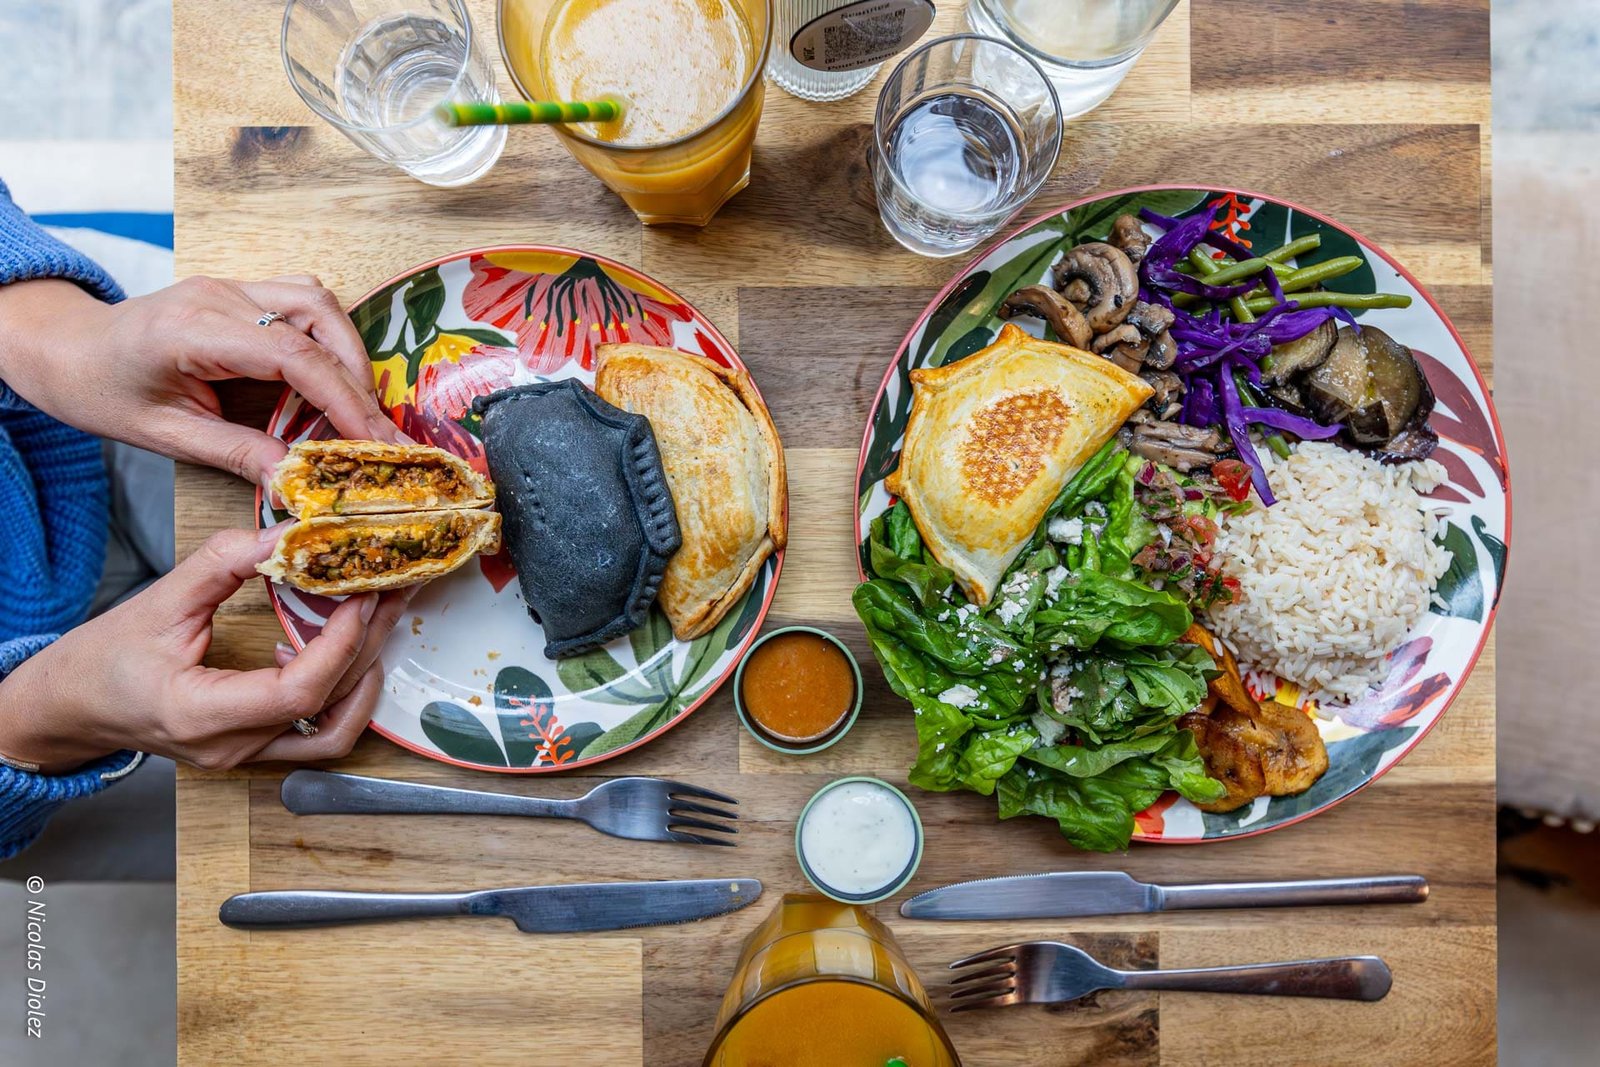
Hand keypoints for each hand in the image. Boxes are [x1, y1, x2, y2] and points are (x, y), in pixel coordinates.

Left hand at [0, 275, 402, 481]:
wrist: (66, 349)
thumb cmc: (104, 392)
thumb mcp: (166, 436)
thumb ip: (236, 452)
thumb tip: (296, 480)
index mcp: (194, 329)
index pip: (291, 355)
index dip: (343, 398)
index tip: (374, 440)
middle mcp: (219, 296)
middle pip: (317, 317)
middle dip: (358, 377)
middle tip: (377, 433)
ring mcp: (231, 286)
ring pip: (318, 300)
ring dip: (350, 352)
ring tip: (361, 407)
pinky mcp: (240, 291)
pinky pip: (303, 301)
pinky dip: (331, 338)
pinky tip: (335, 377)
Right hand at [0, 526, 413, 772]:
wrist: (71, 708)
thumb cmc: (101, 662)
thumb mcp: (157, 603)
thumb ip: (222, 564)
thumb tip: (284, 533)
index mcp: (202, 715)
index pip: (298, 691)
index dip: (340, 643)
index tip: (360, 596)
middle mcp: (233, 746)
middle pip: (329, 706)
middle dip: (369, 644)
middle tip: (392, 589)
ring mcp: (246, 755)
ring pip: (334, 731)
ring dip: (365, 674)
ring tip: (377, 618)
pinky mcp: (254, 748)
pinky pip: (317, 733)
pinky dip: (338, 692)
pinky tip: (331, 649)